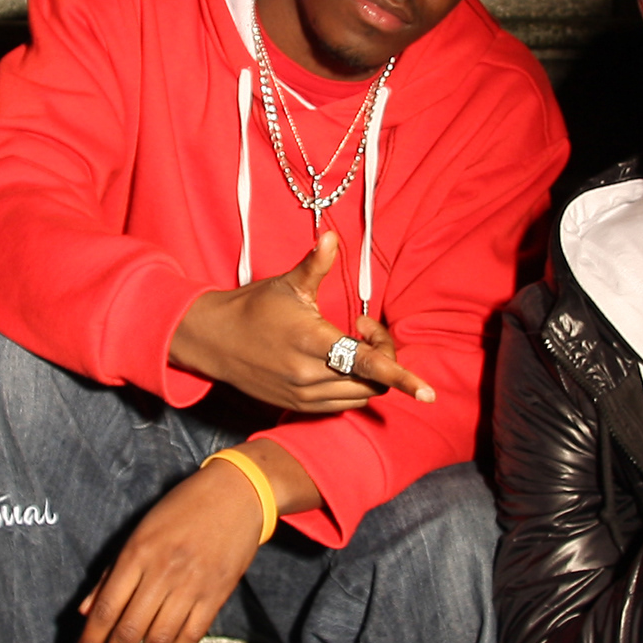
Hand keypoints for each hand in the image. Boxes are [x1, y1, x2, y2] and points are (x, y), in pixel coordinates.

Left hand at [73, 462, 266, 642]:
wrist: (235, 494)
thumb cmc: (181, 509)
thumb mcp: (138, 532)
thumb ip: (110, 574)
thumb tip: (84, 611)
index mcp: (137, 554)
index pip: (106, 609)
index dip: (89, 642)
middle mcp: (162, 572)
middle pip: (129, 630)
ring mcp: (191, 585)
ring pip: (159, 639)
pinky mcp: (216, 594)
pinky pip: (191, 635)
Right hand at [170, 231, 434, 411]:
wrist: (214, 342)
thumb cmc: (253, 308)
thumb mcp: (286, 285)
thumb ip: (315, 265)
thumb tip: (331, 236)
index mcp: (311, 342)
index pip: (367, 363)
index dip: (401, 376)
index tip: (427, 391)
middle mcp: (309, 375)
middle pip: (371, 381)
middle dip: (383, 358)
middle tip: (365, 328)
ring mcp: (303, 395)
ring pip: (359, 395)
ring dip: (368, 374)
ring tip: (349, 344)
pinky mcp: (297, 406)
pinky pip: (342, 404)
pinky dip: (352, 386)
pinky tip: (339, 362)